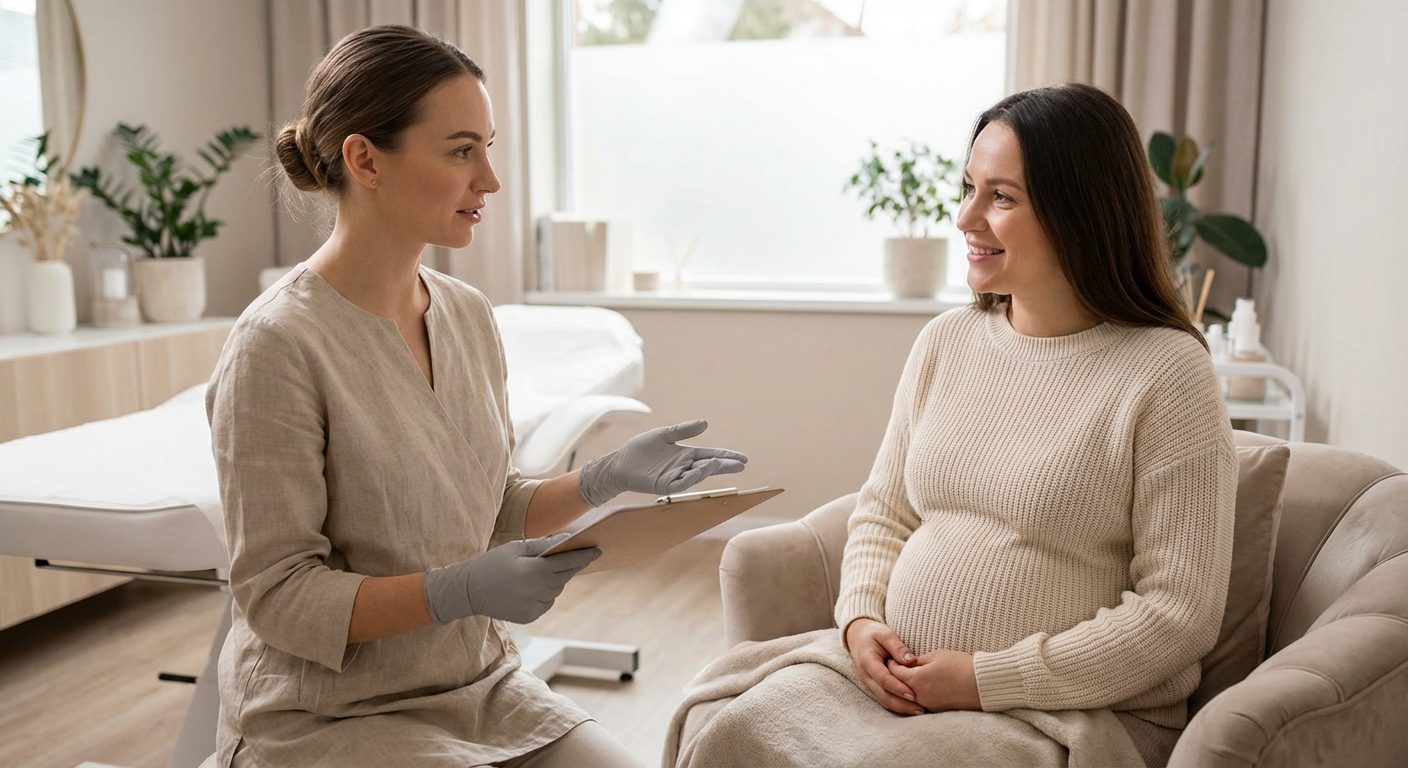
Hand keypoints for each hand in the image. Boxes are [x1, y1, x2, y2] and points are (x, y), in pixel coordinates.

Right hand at [422, 534, 599, 623]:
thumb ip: (543, 545)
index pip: (567, 562)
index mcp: (533, 572)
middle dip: (569, 566)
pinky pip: (546, 601)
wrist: (468, 591)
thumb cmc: (492, 563)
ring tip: (537, 572)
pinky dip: (544, 593)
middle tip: (575, 555)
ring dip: (554, 580)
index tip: (598, 550)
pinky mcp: (530, 617)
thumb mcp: (516, 548)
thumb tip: (567, 540)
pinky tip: (528, 587)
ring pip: (556, 590)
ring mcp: (533, 607)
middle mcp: (536, 592)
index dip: (584, 556)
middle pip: (564, 577)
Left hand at [577, 420, 747, 506]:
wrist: (620, 462)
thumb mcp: (664, 434)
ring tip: (719, 462)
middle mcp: (683, 467)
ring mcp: (675, 477)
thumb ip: (683, 430)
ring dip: (709, 469)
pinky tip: (700, 469)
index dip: (725, 456)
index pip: (710, 455)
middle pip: (709, 466)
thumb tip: (705, 423)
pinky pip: (682, 483)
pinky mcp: (665, 485)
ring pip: (697, 474)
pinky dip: (692, 477)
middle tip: (741, 464)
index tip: (742, 458)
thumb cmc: (640, 449)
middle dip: (725, 465)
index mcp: (685, 455)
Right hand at [844, 618, 923, 715]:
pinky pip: (884, 698)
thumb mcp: (885, 634)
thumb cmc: (873, 634)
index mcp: (867, 661)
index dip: (897, 688)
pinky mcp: (872, 685)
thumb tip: (911, 661)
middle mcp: (865, 675)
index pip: (883, 678)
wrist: (857, 636)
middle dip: (901, 704)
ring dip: (900, 707)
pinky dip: (897, 705)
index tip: (913, 695)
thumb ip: (897, 647)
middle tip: (920, 709)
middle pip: (883, 694)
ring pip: (883, 699)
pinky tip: (910, 707)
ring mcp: (868, 682)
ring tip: (919, 711)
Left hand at [886, 649, 981, 711]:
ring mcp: (927, 704)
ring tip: (906, 675)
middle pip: (899, 686)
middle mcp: (919, 695)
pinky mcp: (936, 709)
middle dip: (895, 676)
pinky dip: (917, 693)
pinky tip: (920, 685)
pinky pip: (920, 701)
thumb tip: (908, 663)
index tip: (890, 658)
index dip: (891, 663)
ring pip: (909, 695)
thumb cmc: (960, 665)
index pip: (894, 672)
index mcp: (916, 679)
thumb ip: (918, 660)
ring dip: (906, 686)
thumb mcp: (936, 655)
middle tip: (894, 667)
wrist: (982, 684)